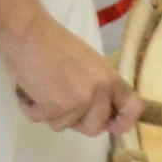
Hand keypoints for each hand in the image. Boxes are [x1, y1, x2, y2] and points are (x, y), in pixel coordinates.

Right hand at [0, 7, 130, 135]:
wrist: (28, 33)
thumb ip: (98, 87)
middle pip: (95, 128)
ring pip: (64, 126)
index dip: (123, 122)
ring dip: (50, 112)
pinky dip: (32, 108)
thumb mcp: (88, 63)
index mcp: (110, 78)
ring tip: (43, 87)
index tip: (111, 126)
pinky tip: (30, 88)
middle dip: (75, 121)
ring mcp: (79, 99)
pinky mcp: (57, 106)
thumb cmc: (53, 43)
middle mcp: (99, 91)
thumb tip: (102, 115)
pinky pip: (42, 120)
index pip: (132, 107)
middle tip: (60, 101)